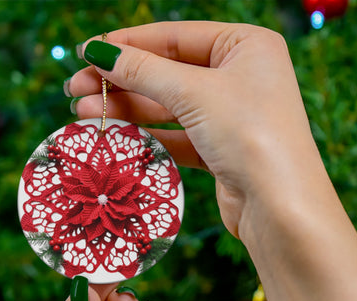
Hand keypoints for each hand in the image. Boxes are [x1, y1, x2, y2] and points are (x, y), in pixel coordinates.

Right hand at [68, 22, 356, 300]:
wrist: (280, 207)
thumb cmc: (249, 134)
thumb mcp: (194, 93)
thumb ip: (143, 71)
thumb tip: (97, 52)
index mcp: (246, 46)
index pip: (175, 36)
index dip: (128, 44)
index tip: (87, 53)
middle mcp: (241, 77)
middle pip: (169, 73)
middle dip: (121, 81)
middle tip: (75, 89)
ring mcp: (232, 116)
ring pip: (170, 107)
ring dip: (128, 109)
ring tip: (84, 111)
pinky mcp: (222, 151)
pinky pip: (178, 135)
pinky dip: (147, 135)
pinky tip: (115, 134)